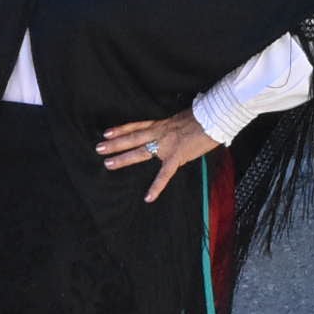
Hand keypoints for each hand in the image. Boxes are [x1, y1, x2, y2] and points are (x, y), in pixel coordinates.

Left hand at [96, 111, 219, 204]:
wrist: (215, 116)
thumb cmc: (205, 115)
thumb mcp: (184, 117)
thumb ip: (175, 125)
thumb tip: (175, 129)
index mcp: (163, 124)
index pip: (137, 126)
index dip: (121, 129)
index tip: (107, 133)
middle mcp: (160, 132)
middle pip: (133, 137)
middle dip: (115, 143)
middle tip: (99, 148)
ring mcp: (167, 144)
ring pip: (140, 151)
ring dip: (123, 158)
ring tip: (108, 164)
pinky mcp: (177, 156)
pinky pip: (164, 174)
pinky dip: (156, 186)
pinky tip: (148, 197)